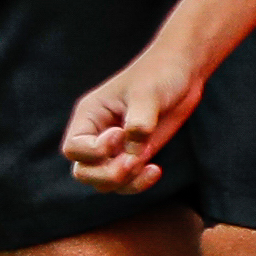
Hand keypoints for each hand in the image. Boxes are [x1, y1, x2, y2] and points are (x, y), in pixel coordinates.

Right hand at [60, 36, 208, 192]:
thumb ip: (139, 122)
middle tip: (134, 161)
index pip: (73, 148)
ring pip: (104, 182)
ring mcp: (116, 148)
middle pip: (83, 172)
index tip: (121, 133)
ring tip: (150, 165)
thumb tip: (133, 151)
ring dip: (125, 181)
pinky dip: (139, 183)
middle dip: (107, 174)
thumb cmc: (159, 74)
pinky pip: (127, 182)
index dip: (94, 151)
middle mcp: (97, 135)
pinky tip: (156, 170)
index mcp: (89, 115)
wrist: (182, 73)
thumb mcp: (147, 94)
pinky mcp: (135, 155)